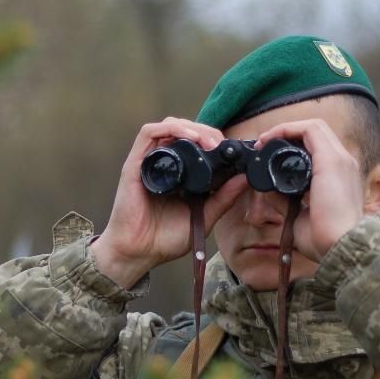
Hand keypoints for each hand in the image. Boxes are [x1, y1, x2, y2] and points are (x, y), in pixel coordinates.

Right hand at [92, 118, 249, 287]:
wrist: (138, 253)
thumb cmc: (165, 239)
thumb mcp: (204, 217)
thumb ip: (223, 198)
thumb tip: (245, 178)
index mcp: (179, 174)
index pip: (196, 144)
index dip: (214, 139)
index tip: (231, 150)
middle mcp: (164, 164)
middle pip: (185, 130)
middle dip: (207, 131)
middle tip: (221, 144)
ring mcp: (148, 162)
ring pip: (170, 126)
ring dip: (191, 127)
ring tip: (208, 141)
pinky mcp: (135, 163)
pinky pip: (149, 133)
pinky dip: (171, 129)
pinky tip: (189, 138)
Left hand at [255, 119, 365, 261]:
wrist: (341, 247)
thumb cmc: (324, 240)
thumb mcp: (299, 216)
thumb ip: (284, 200)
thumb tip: (267, 189)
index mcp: (338, 177)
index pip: (317, 148)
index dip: (292, 145)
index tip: (267, 154)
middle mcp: (343, 164)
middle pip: (316, 134)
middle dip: (287, 133)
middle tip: (263, 144)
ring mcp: (340, 159)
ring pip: (314, 127)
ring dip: (286, 129)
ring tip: (265, 140)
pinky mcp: (332, 159)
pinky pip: (310, 129)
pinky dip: (289, 129)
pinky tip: (271, 139)